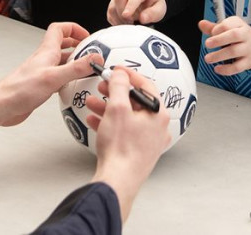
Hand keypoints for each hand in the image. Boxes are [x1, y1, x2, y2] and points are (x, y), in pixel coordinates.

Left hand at [0, 22, 100, 126]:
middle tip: (89, 51)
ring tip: (85, 69)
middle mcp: (44, 60)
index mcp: (46, 52)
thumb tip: (95, 59)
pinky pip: (58, 78)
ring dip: (73, 63)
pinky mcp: (41, 86)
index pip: (59, 29)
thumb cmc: (20, 90)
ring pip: (61, 62)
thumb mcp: (54, 77)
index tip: (87, 37)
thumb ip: (76, 68)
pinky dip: (68, 79)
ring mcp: (42, 72)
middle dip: (77, 45)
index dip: (74, 29)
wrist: (3, 106)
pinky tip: (73, 88)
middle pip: (62, 44)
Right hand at [85, 67, 170, 221]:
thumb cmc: (121, 148)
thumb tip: (120, 74)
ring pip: (127, 117)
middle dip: (115, 93)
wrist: (118, 180)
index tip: (116, 70)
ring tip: (92, 103)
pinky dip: (110, 124)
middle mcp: (157, 127)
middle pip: (135, 102)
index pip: (145, 86)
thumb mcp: (117, 109)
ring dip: (109, 107)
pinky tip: (94, 121)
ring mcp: (148, 141)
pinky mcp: (138, 152)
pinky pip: (124, 131)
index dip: (129, 75)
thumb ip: (119, 86)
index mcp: (158, 114)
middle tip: (102, 86)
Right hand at [107, 0, 167, 25]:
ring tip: (129, 25)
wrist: (148, 1)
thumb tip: (142, 18)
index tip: (127, 16)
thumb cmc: (154, 4)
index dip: (130, 6)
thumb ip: (153, 13)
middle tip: (131, 23)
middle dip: (123, 13)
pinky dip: (115, 21)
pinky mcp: (113, 2)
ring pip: (112, 6)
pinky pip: (110, 12)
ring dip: (119, 19)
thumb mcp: (160, 9)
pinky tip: (123, 24)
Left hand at [199, 17, 250, 75]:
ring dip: (219, 55)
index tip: (212, 33)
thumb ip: (213, 27)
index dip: (218, 29)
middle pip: (234, 35)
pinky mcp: (248, 62)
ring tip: (208, 58)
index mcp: (239, 25)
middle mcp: (245, 36)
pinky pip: (237, 67)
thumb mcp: (228, 28)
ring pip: (234, 51)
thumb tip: (201, 24)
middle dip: (219, 40)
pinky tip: (217, 68)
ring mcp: (248, 49)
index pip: (228, 24)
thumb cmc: (239, 36)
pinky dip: (226, 69)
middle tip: (207, 44)